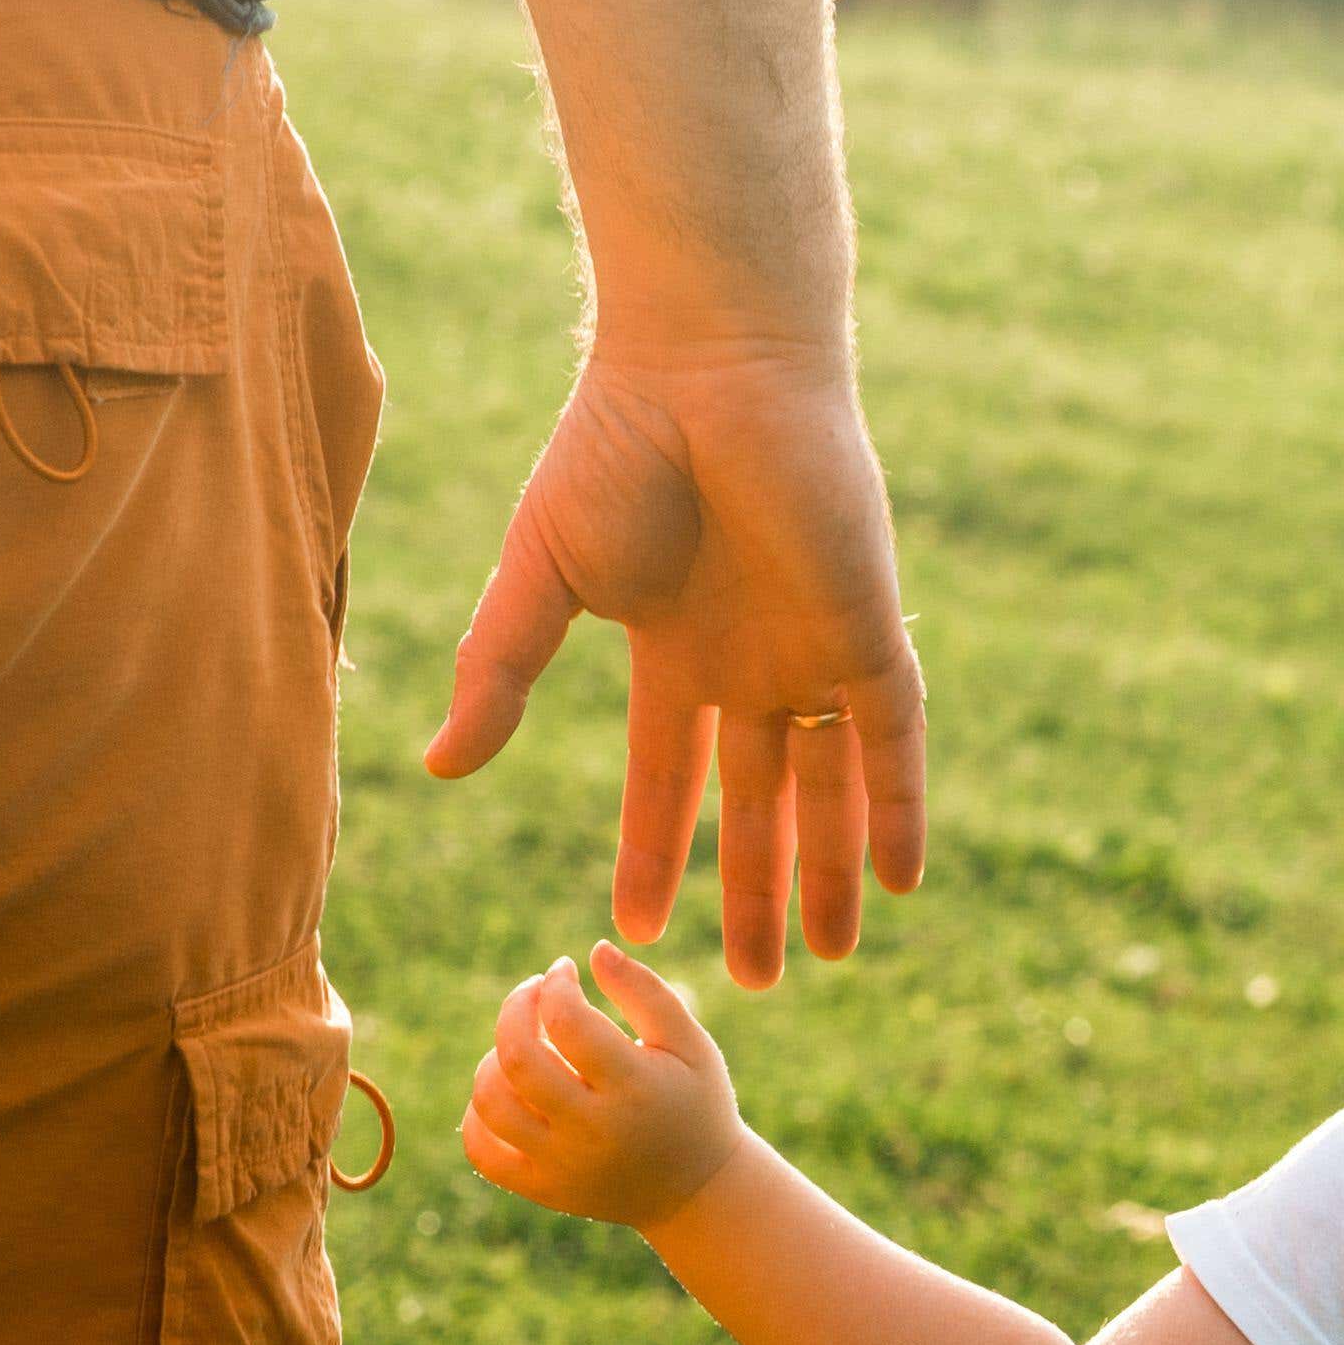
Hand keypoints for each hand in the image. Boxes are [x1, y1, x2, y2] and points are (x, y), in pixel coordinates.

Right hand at [422, 350, 928, 988]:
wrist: (704, 362)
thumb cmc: (614, 446)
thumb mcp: (543, 580)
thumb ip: (501, 674)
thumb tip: (442, 767)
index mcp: (675, 649)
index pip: (670, 776)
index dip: (658, 851)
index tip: (640, 929)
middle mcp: (751, 658)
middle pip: (760, 799)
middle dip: (757, 887)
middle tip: (757, 983)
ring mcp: (813, 644)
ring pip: (830, 783)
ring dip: (830, 869)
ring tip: (831, 955)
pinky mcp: (867, 623)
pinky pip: (895, 735)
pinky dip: (900, 805)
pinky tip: (901, 879)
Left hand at [463, 944, 751, 1232]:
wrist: (700, 1193)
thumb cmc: (695, 1103)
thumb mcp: (690, 1043)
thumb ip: (645, 991)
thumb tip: (592, 951)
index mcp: (635, 1089)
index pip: (568, 1021)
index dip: (555, 983)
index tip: (564, 970)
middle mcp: (594, 1132)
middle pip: (518, 1059)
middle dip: (515, 1009)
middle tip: (532, 993)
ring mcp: (563, 1167)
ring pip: (491, 1102)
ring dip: (495, 1058)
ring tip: (525, 1046)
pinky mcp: (544, 1190)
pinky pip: (482, 1151)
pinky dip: (480, 1113)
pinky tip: (510, 1090)